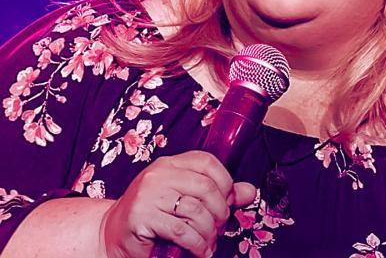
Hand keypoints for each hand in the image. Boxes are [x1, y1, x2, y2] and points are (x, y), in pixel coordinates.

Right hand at [99, 151, 256, 257]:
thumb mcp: (184, 199)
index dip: (225, 182)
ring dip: (209, 232)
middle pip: (206, 187)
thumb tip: (249, 191)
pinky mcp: (143, 216)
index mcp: (171, 163)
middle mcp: (160, 173)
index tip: (227, 202)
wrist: (110, 235)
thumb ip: (217, 193)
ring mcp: (149, 193)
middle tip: (220, 227)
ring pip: (196, 210)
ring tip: (209, 242)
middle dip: (220, 212)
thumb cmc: (151, 216)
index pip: (207, 162)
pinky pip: (181, 230)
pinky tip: (199, 250)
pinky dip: (196, 244)